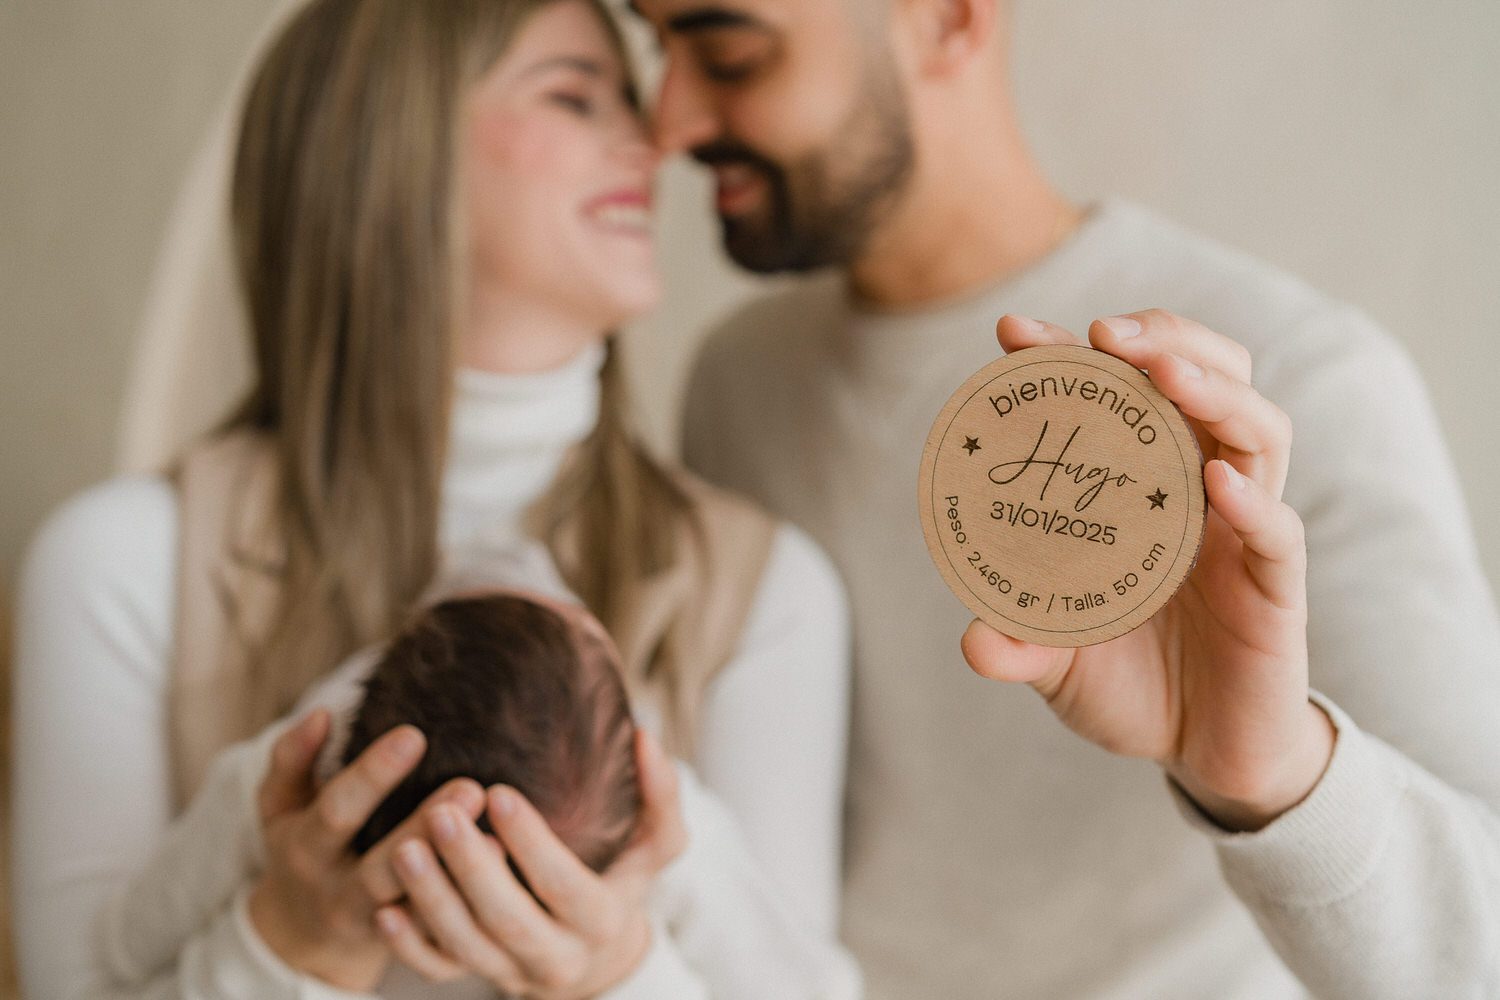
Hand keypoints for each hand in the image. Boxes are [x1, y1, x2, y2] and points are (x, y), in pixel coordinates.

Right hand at [249, 709, 486, 989]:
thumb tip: (321, 713)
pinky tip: (503, 873)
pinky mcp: (409, 948)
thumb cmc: (302, 847)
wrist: (302, 935)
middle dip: (423, 829)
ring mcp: (374, 924)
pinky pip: (441, 936)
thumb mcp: (280, 807)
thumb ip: (293, 759)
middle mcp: (338, 890)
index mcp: (307, 848)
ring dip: (455, 873)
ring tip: (496, 836)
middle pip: (381, 867)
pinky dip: (470, 909)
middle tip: (471, 787)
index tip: (414, 734)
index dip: (373, 775)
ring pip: (415, 907)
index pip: (338, 809)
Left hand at [367, 728, 687, 996]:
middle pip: (508, 918)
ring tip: (404, 848)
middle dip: (471, 868)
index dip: (532, 844)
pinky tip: (386, 907)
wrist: (596, 954)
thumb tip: (644, 736)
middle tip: (440, 813)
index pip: (563, 884)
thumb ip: (660, 795)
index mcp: (601, 919)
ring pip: (465, 946)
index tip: (499, 793)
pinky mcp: (478, 976)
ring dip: (432, 899)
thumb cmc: (621, 879)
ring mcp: (512, 971)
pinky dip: (409, 944)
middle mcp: (557, 956)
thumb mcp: (655, 844)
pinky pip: (437, 969)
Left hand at [961, 311, 1334, 830]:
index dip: (1071, 358)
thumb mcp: (1059, 666)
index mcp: (1143, 492)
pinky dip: (1252, 502)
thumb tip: (973, 641)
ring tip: (1163, 371)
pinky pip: (1278, 532)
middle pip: (1206, 380)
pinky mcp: (1277, 588)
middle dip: (1161, 338)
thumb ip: (1020, 647)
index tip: (1014, 332)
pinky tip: (1218, 483)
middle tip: (1102, 330)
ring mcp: (1244, 534)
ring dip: (1214, 391)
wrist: (1208, 758)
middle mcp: (1199, 495)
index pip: (1118, 399)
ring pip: (1257, 433)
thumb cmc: (1135, 689)